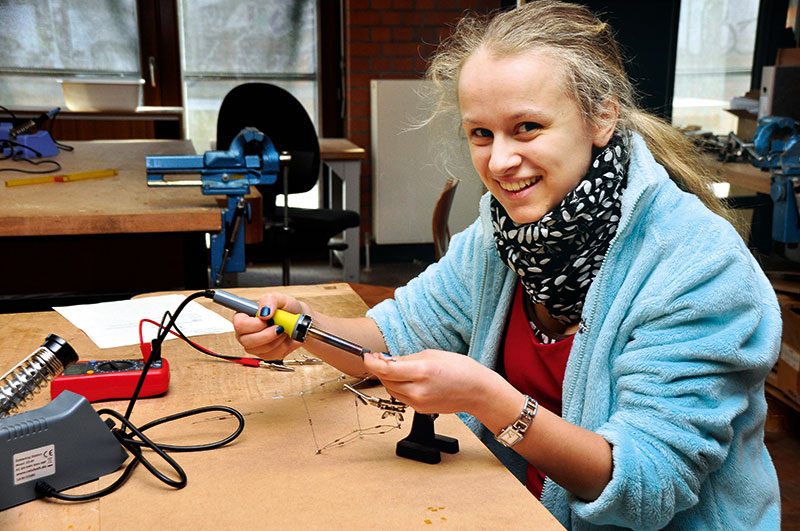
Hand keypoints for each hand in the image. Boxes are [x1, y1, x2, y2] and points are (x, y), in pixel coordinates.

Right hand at [233, 292, 308, 360]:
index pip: (239, 324)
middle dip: (267, 334)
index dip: (253, 324)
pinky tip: (284, 338)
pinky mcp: (265, 354)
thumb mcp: (280, 298)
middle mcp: (245, 332)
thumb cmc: (288, 309)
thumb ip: (269, 300)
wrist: (300, 322)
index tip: (267, 319)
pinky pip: (271, 354)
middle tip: (279, 327)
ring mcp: (254, 345)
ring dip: (276, 339)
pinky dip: (282, 346)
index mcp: (244, 316)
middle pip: (246, 340)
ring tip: (283, 330)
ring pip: (260, 349)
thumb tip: (263, 313)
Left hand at [362, 349, 496, 415]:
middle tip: (380, 358)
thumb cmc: (460, 369)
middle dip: (380, 369)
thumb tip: (387, 360)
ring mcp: (418, 403)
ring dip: (389, 379)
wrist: (477, 391)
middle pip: (385, 381)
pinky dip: (399, 387)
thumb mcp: (431, 355)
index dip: (372, 363)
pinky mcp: (420, 410)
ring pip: (391, 390)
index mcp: (421, 372)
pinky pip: (402, 397)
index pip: (386, 370)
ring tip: (396, 368)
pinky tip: (408, 379)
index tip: (367, 356)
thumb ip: (406, 358)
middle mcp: (418, 390)